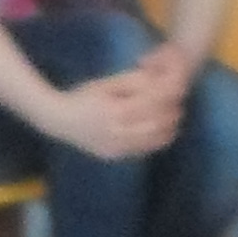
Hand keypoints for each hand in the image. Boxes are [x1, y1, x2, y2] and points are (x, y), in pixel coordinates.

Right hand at [47, 71, 182, 163]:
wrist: (57, 121)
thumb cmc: (81, 97)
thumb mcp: (105, 84)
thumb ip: (131, 82)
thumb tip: (155, 80)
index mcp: (116, 110)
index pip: (151, 104)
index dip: (168, 97)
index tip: (177, 91)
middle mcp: (117, 132)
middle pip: (156, 125)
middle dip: (172, 115)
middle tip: (180, 106)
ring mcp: (115, 147)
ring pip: (152, 142)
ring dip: (168, 130)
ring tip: (174, 120)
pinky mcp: (114, 156)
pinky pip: (141, 151)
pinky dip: (155, 142)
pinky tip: (159, 133)